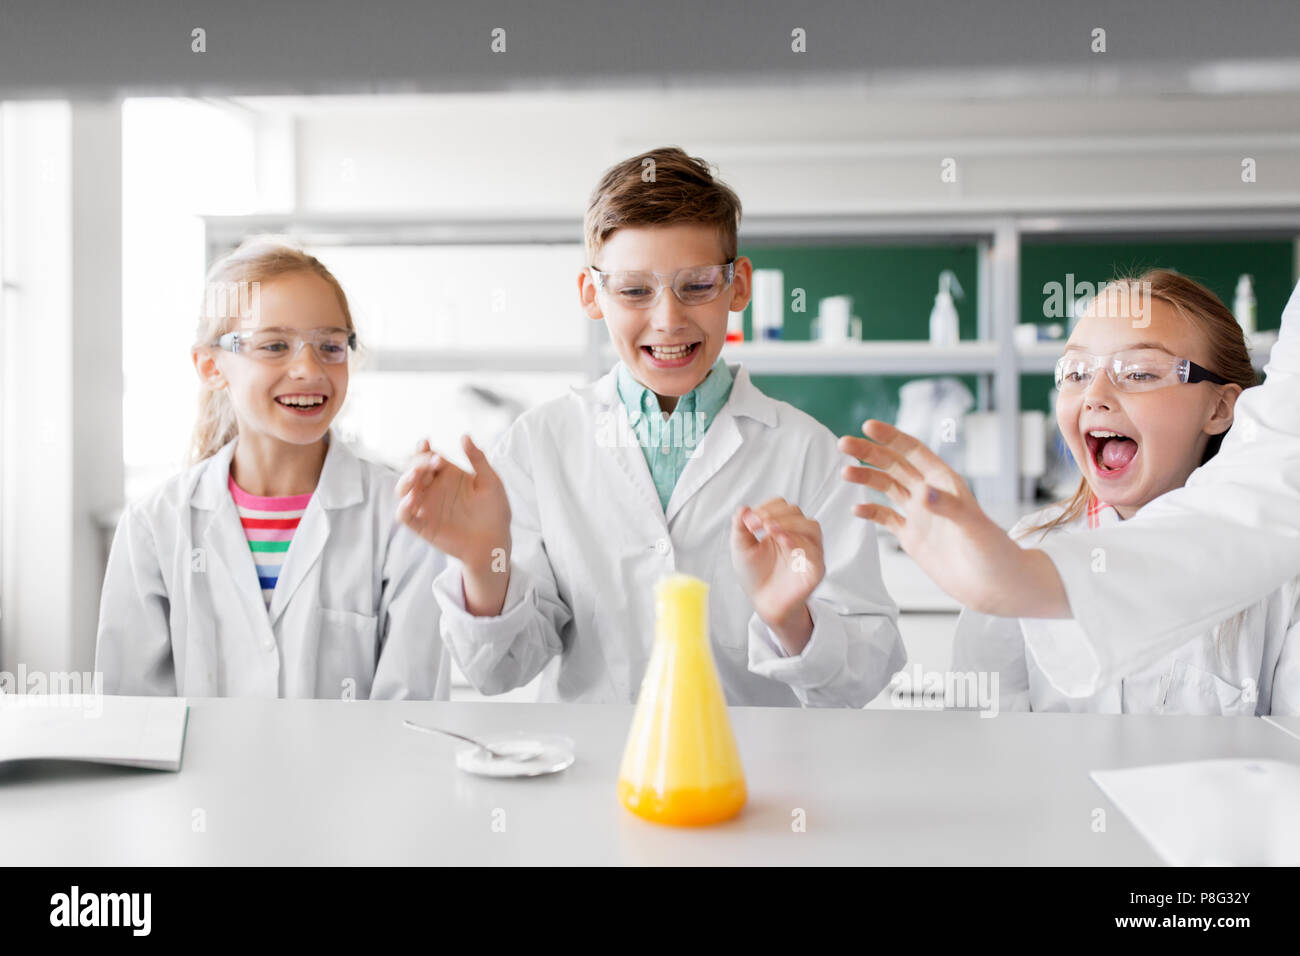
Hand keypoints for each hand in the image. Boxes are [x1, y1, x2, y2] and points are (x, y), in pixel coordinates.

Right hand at [396, 436, 511, 615]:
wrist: (496, 542)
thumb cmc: (495, 511)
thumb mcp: (491, 481)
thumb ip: (478, 459)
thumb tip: (464, 436)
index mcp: (447, 475)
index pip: (427, 457)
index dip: (423, 449)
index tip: (426, 443)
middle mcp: (433, 488)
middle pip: (413, 470)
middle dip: (417, 462)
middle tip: (432, 462)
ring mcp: (426, 507)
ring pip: (403, 490)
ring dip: (405, 480)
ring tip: (417, 474)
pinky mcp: (423, 526)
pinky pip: (405, 515)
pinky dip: (403, 506)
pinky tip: (413, 498)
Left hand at [730, 497, 822, 651]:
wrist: (763, 604)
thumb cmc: (754, 575)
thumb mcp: (741, 548)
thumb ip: (740, 527)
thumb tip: (743, 508)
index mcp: (782, 527)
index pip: (782, 506)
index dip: (766, 508)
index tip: (749, 521)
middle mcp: (798, 536)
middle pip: (796, 512)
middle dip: (775, 515)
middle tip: (757, 524)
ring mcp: (809, 551)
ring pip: (811, 527)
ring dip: (790, 524)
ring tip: (770, 529)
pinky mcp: (815, 569)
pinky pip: (815, 551)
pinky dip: (800, 543)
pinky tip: (783, 542)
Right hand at [839, 420, 1068, 618]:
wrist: (995, 588)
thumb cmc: (995, 554)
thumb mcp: (974, 527)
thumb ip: (948, 507)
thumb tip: (923, 491)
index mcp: (946, 483)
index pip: (914, 451)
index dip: (891, 438)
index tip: (868, 426)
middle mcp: (930, 495)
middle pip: (894, 465)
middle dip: (869, 453)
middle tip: (844, 444)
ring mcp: (920, 516)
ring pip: (887, 488)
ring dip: (866, 478)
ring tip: (844, 473)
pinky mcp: (913, 538)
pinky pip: (886, 518)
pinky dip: (870, 512)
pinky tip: (856, 509)